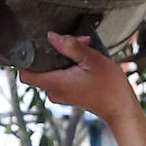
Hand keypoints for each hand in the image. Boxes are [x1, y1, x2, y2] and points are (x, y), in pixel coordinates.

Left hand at [19, 32, 145, 145]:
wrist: (121, 108)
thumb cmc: (110, 86)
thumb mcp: (92, 60)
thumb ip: (70, 47)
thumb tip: (51, 36)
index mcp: (55, 83)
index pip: (25, 74)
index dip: (26, 59)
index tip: (37, 46)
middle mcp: (53, 91)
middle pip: (40, 67)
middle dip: (54, 51)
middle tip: (74, 43)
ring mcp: (60, 94)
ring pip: (52, 69)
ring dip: (65, 56)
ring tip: (85, 49)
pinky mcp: (67, 93)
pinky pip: (60, 75)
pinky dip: (69, 65)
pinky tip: (85, 59)